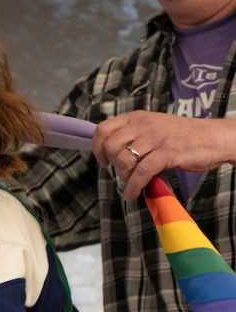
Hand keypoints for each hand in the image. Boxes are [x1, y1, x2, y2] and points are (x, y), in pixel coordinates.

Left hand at [92, 111, 235, 199]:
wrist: (214, 137)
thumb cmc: (183, 136)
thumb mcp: (153, 128)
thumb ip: (134, 136)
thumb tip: (113, 154)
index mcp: (137, 117)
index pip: (103, 129)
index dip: (97, 147)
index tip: (104, 161)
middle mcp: (143, 124)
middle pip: (111, 145)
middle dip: (113, 164)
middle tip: (123, 173)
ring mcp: (155, 138)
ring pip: (125, 159)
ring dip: (125, 176)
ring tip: (132, 182)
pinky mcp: (167, 152)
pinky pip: (141, 172)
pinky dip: (133, 186)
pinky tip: (133, 193)